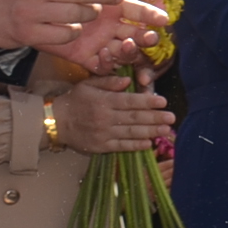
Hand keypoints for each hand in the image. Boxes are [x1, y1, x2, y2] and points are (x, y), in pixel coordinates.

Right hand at [53, 70, 173, 153]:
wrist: (56, 122)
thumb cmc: (75, 100)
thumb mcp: (88, 84)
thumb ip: (109, 81)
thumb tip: (128, 81)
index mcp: (104, 101)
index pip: (130, 101)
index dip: (148, 101)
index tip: (163, 101)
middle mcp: (105, 117)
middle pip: (134, 118)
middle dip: (155, 118)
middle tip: (171, 117)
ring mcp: (104, 133)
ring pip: (131, 133)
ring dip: (150, 132)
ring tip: (165, 130)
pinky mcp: (101, 146)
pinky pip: (121, 146)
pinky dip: (135, 145)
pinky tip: (148, 143)